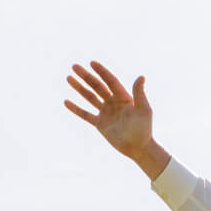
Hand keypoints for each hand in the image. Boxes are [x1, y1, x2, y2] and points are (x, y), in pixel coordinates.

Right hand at [64, 61, 169, 177]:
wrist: (138, 148)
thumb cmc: (144, 129)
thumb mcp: (144, 110)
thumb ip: (139, 94)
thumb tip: (141, 77)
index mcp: (124, 97)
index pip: (110, 81)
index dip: (101, 71)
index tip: (92, 63)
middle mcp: (113, 102)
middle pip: (97, 86)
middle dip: (86, 76)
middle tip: (74, 66)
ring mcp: (106, 113)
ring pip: (89, 97)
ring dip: (79, 88)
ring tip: (68, 78)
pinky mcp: (100, 124)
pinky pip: (85, 114)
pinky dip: (76, 108)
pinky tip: (66, 102)